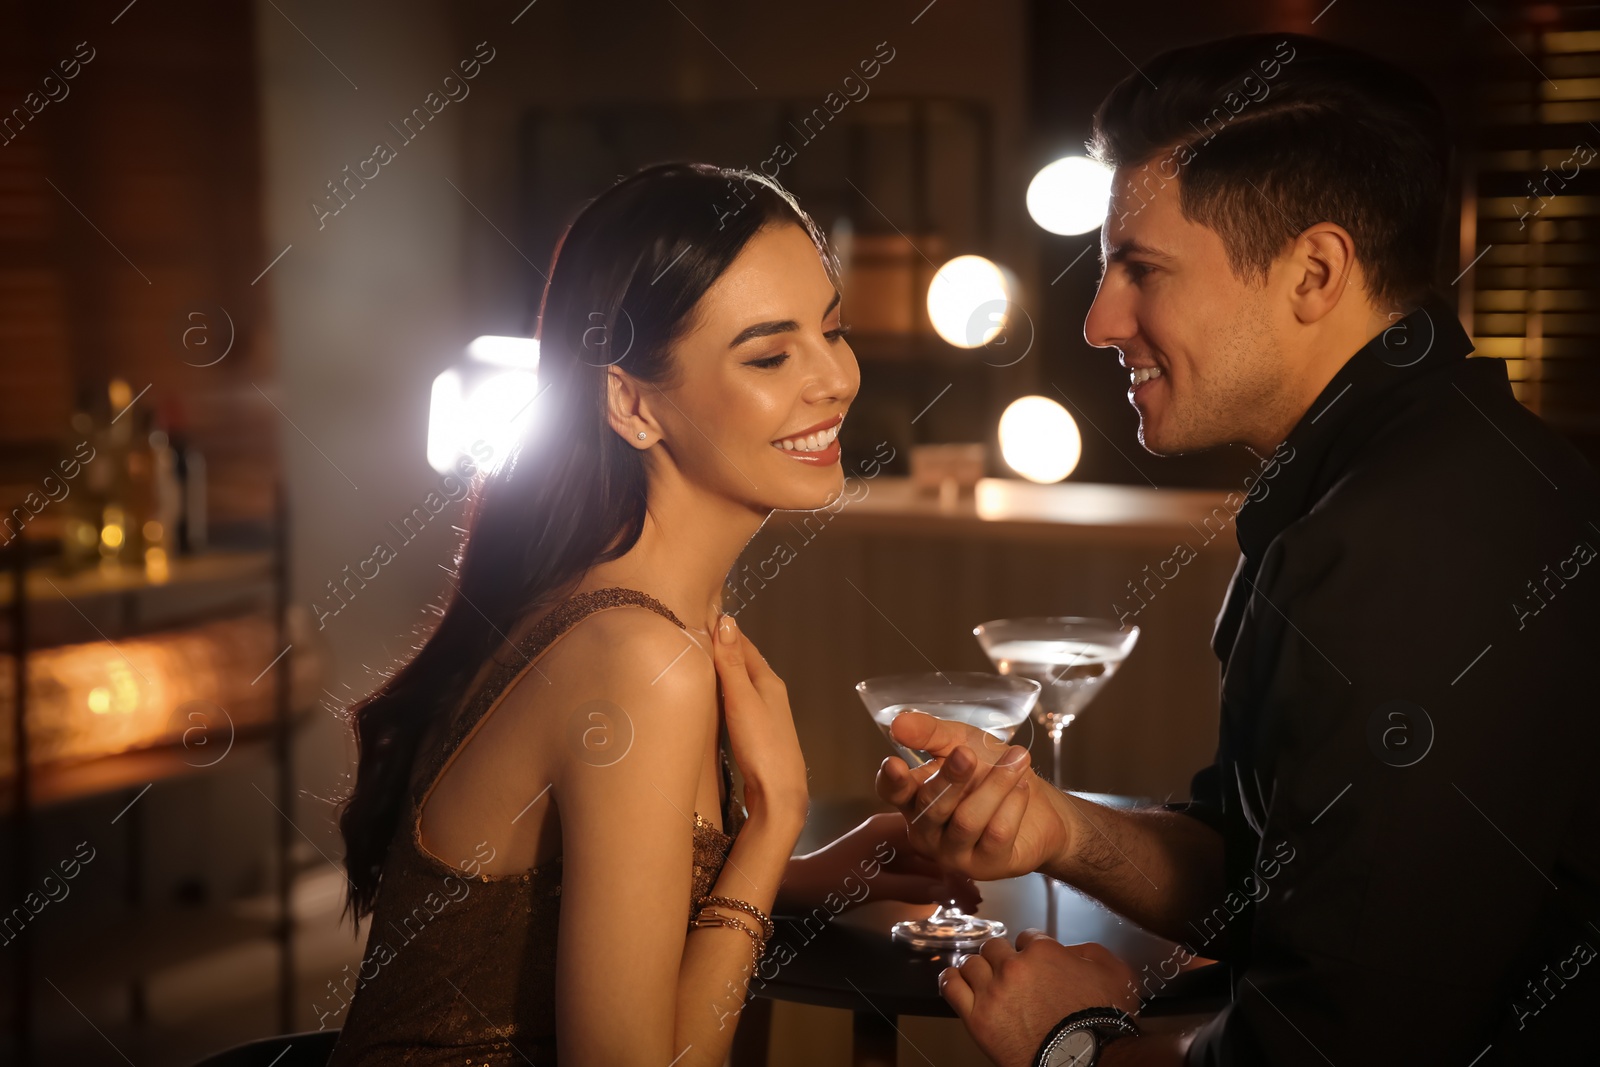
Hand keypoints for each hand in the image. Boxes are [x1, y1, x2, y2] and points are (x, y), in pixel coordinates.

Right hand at [709, 614, 807, 827]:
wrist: (779, 793)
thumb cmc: (762, 744)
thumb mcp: (743, 699)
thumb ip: (733, 663)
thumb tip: (727, 620)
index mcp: (769, 681)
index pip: (745, 646)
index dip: (725, 631)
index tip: (702, 616)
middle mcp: (770, 695)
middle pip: (745, 664)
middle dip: (723, 649)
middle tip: (694, 637)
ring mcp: (766, 716)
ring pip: (742, 685)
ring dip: (724, 673)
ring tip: (698, 664)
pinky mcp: (758, 735)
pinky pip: (739, 705)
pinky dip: (724, 696)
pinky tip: (713, 702)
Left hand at [778, 811, 981, 914]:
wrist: (794, 889)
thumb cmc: (828, 882)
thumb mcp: (874, 887)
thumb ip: (913, 888)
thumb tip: (952, 891)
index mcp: (890, 828)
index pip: (935, 837)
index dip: (958, 858)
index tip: (979, 878)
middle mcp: (891, 831)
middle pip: (933, 849)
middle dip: (956, 873)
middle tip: (978, 899)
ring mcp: (886, 847)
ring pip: (924, 862)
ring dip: (945, 882)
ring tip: (969, 904)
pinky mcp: (880, 862)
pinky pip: (912, 871)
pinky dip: (928, 885)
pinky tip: (945, 900)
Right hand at [874, 710, 1070, 881]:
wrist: (1041, 807)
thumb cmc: (990, 772)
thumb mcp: (960, 741)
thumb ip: (929, 733)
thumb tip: (899, 722)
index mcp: (914, 800)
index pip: (893, 792)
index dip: (891, 780)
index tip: (895, 764)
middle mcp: (927, 832)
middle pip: (931, 806)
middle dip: (952, 776)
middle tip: (968, 753)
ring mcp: (954, 854)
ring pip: (967, 820)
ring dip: (995, 784)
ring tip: (1018, 759)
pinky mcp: (986, 866)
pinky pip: (996, 833)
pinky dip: (1013, 805)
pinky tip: (1022, 788)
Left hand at [940, 931, 1138, 1066]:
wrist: (1086, 1061)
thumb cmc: (1101, 1023)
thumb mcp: (1114, 973)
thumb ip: (1090, 951)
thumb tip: (1072, 950)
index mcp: (1043, 952)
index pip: (1027, 937)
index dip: (1031, 949)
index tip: (1033, 961)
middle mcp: (1013, 967)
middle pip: (994, 947)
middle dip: (1002, 957)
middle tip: (1008, 971)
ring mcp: (992, 993)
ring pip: (971, 963)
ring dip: (978, 968)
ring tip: (983, 977)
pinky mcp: (977, 1019)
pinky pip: (952, 988)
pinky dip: (951, 980)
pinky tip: (954, 979)